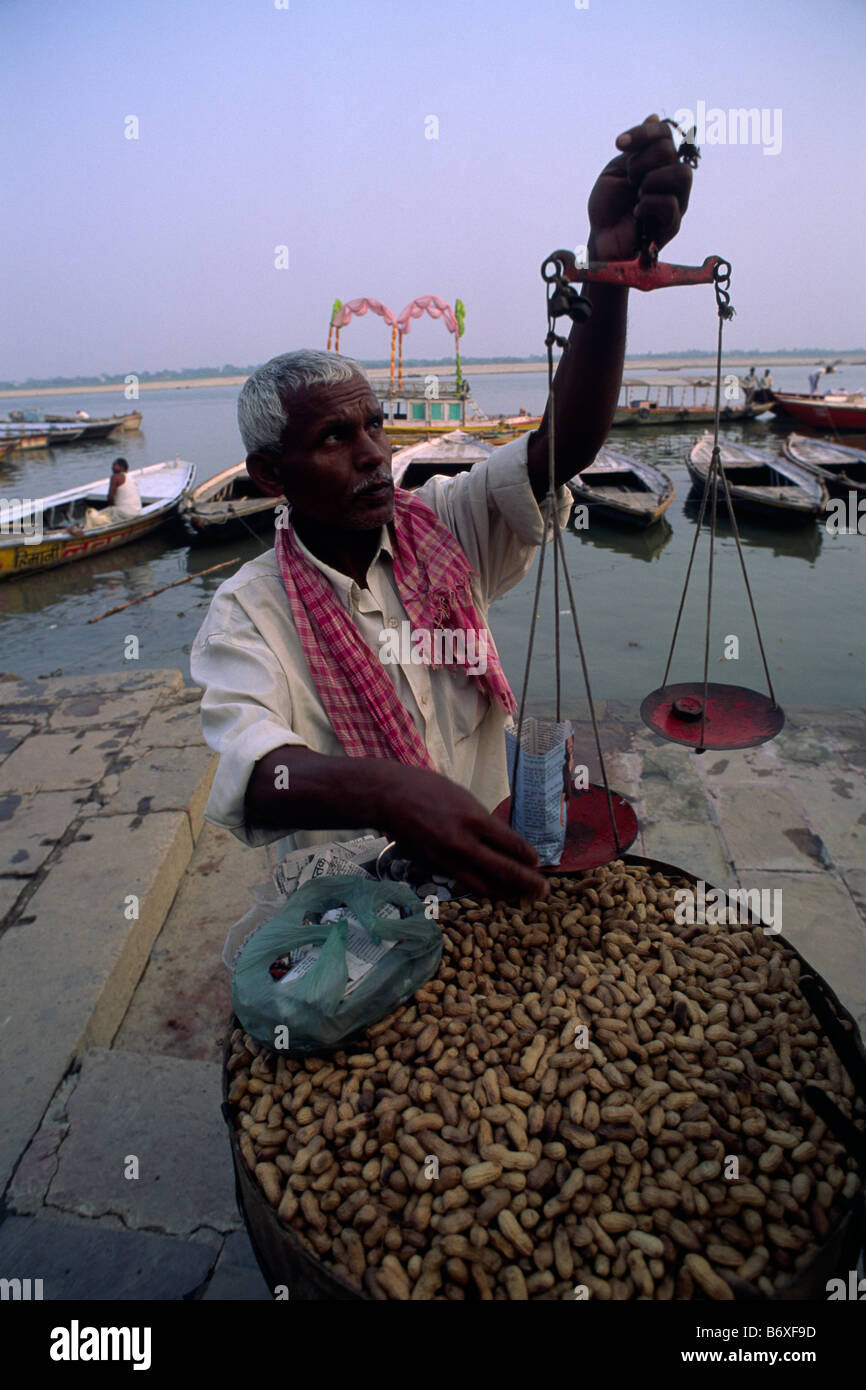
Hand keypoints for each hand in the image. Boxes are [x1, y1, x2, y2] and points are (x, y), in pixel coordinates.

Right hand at [377, 763, 549, 902]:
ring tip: (520, 898)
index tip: (537, 862)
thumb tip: (504, 841)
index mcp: (473, 818)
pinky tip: (492, 890)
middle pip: (503, 870)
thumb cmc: (428, 789)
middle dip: (527, 882)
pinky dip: (481, 888)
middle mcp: (462, 842)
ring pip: (483, 885)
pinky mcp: (433, 868)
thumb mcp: (464, 797)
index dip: (527, 856)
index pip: (511, 844)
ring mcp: (446, 858)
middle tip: (543, 891)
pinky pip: (463, 882)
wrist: (389, 797)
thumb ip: (483, 821)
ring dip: (505, 893)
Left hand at [587, 114, 691, 262]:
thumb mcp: (616, 170)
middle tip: (628, 179)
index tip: (618, 143)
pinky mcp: (673, 225)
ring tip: (636, 194)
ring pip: (681, 174)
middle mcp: (672, 179)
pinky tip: (636, 212)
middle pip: (670, 150)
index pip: (665, 133)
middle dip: (641, 161)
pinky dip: (647, 204)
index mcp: (659, 163)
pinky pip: (669, 204)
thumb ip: (635, 148)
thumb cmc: (608, 207)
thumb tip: (653, 115)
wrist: (601, 239)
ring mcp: (676, 201)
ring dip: (650, 180)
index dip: (643, 133)